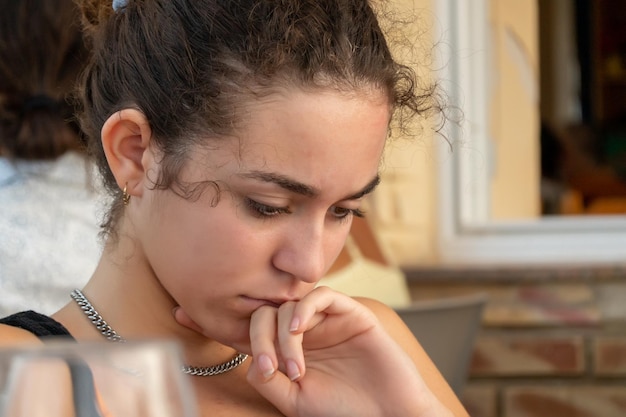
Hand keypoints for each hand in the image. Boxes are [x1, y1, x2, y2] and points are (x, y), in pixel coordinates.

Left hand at [174, 287, 451, 416]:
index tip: (181, 312)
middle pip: (263, 313)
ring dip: (282, 333)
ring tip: (292, 368)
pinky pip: (321, 297)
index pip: (246, 328)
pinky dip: (303, 309)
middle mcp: (304, 331)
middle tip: (267, 368)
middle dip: (256, 336)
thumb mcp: (295, 401)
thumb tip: (247, 359)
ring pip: (288, 304)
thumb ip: (268, 379)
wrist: (391, 416)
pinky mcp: (351, 312)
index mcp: (287, 349)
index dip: (215, 319)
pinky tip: (298, 330)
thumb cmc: (344, 412)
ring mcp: (327, 320)